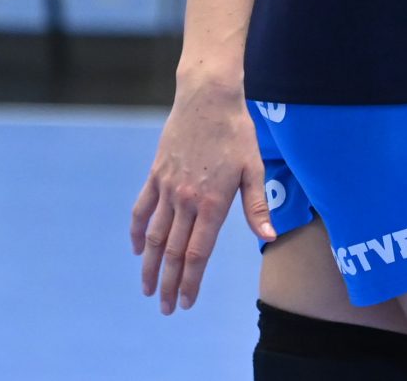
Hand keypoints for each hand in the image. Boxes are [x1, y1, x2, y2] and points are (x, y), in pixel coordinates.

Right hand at [129, 71, 277, 313]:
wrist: (208, 97)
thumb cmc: (236, 132)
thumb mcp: (253, 167)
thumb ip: (256, 206)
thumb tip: (268, 237)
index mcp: (213, 202)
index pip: (198, 253)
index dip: (191, 281)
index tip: (186, 302)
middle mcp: (186, 200)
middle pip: (173, 252)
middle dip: (169, 283)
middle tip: (166, 309)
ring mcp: (167, 188)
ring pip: (153, 236)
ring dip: (150, 265)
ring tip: (148, 289)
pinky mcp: (156, 175)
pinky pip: (141, 209)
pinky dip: (137, 231)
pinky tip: (137, 249)